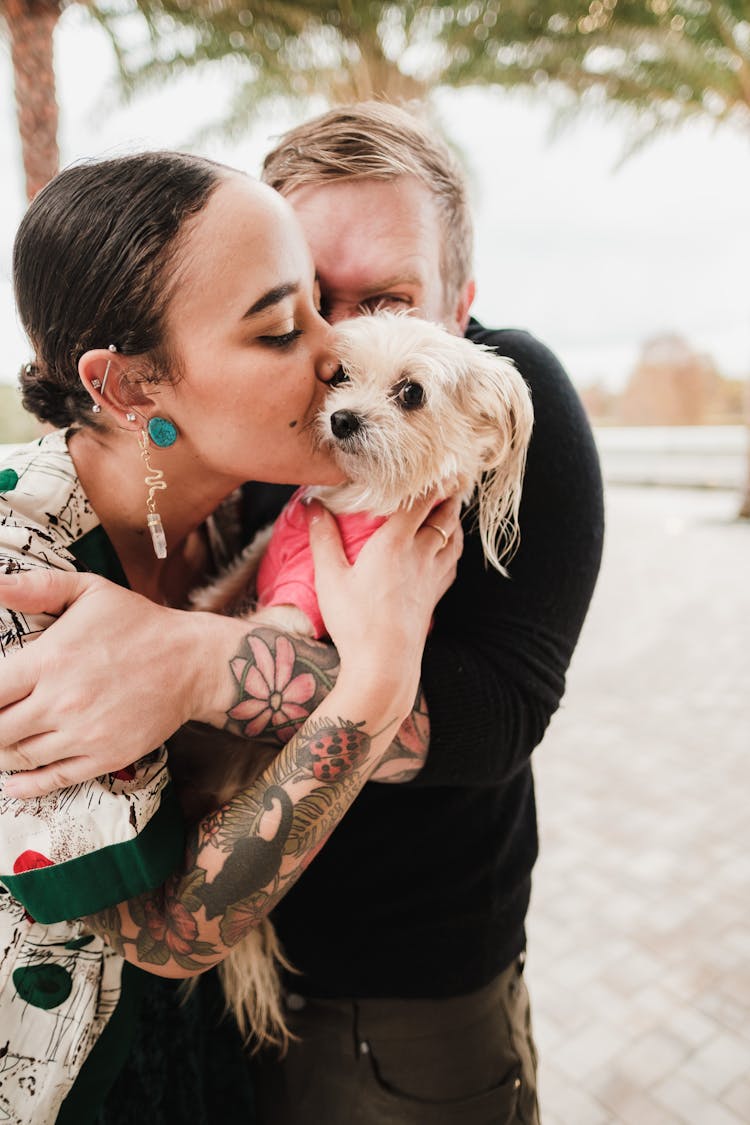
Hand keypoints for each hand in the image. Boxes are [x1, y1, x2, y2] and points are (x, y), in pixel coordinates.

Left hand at [0, 570, 208, 797]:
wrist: (192, 660)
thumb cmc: (139, 623)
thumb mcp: (90, 590)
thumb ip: (38, 587)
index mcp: (50, 660)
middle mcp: (62, 702)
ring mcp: (84, 733)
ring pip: (19, 757)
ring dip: (1, 754)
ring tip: (3, 744)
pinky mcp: (106, 755)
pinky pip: (54, 779)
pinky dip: (27, 785)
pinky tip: (13, 783)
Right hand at [307, 491, 462, 718]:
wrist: (384, 666)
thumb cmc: (355, 622)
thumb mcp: (329, 578)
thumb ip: (322, 538)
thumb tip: (312, 505)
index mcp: (394, 543)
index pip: (420, 501)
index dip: (432, 479)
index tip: (439, 461)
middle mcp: (420, 555)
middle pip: (444, 516)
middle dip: (450, 494)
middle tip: (453, 476)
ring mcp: (431, 578)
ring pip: (453, 539)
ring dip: (454, 519)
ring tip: (452, 506)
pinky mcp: (435, 597)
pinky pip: (451, 563)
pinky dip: (453, 547)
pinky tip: (448, 548)